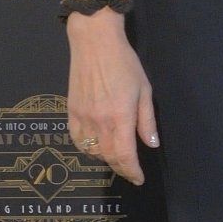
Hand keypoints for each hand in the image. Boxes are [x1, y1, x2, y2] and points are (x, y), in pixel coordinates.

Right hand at [65, 16, 157, 187]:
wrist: (94, 42)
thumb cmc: (124, 63)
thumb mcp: (144, 90)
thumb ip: (146, 120)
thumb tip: (151, 144)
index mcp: (120, 117)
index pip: (125, 155)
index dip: (132, 171)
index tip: (139, 178)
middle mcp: (99, 121)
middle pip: (108, 157)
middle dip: (121, 168)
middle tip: (130, 171)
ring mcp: (82, 117)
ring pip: (92, 151)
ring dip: (105, 159)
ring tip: (116, 158)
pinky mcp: (71, 112)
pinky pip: (77, 140)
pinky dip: (87, 149)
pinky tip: (96, 147)